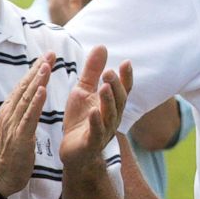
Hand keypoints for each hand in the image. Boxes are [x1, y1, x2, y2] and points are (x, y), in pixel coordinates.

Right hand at [0, 53, 52, 195]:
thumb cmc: (9, 153)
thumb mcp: (15, 127)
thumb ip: (21, 112)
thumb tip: (30, 97)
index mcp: (10, 110)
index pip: (24, 86)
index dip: (35, 70)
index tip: (47, 56)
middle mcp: (10, 113)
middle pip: (25, 87)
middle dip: (39, 69)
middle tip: (51, 53)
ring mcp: (13, 124)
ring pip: (27, 98)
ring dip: (38, 80)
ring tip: (48, 65)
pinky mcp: (20, 137)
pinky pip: (29, 117)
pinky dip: (36, 103)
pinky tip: (43, 91)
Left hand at [60, 45, 131, 168]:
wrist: (73, 152)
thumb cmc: (80, 120)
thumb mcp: (84, 91)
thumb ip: (92, 71)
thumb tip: (102, 46)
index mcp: (111, 104)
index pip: (123, 89)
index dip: (126, 77)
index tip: (126, 62)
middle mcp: (112, 117)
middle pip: (119, 101)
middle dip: (115, 86)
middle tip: (108, 72)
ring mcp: (103, 131)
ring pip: (109, 115)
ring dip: (108, 101)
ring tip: (104, 87)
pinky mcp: (91, 143)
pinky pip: (96, 132)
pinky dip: (96, 122)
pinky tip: (93, 111)